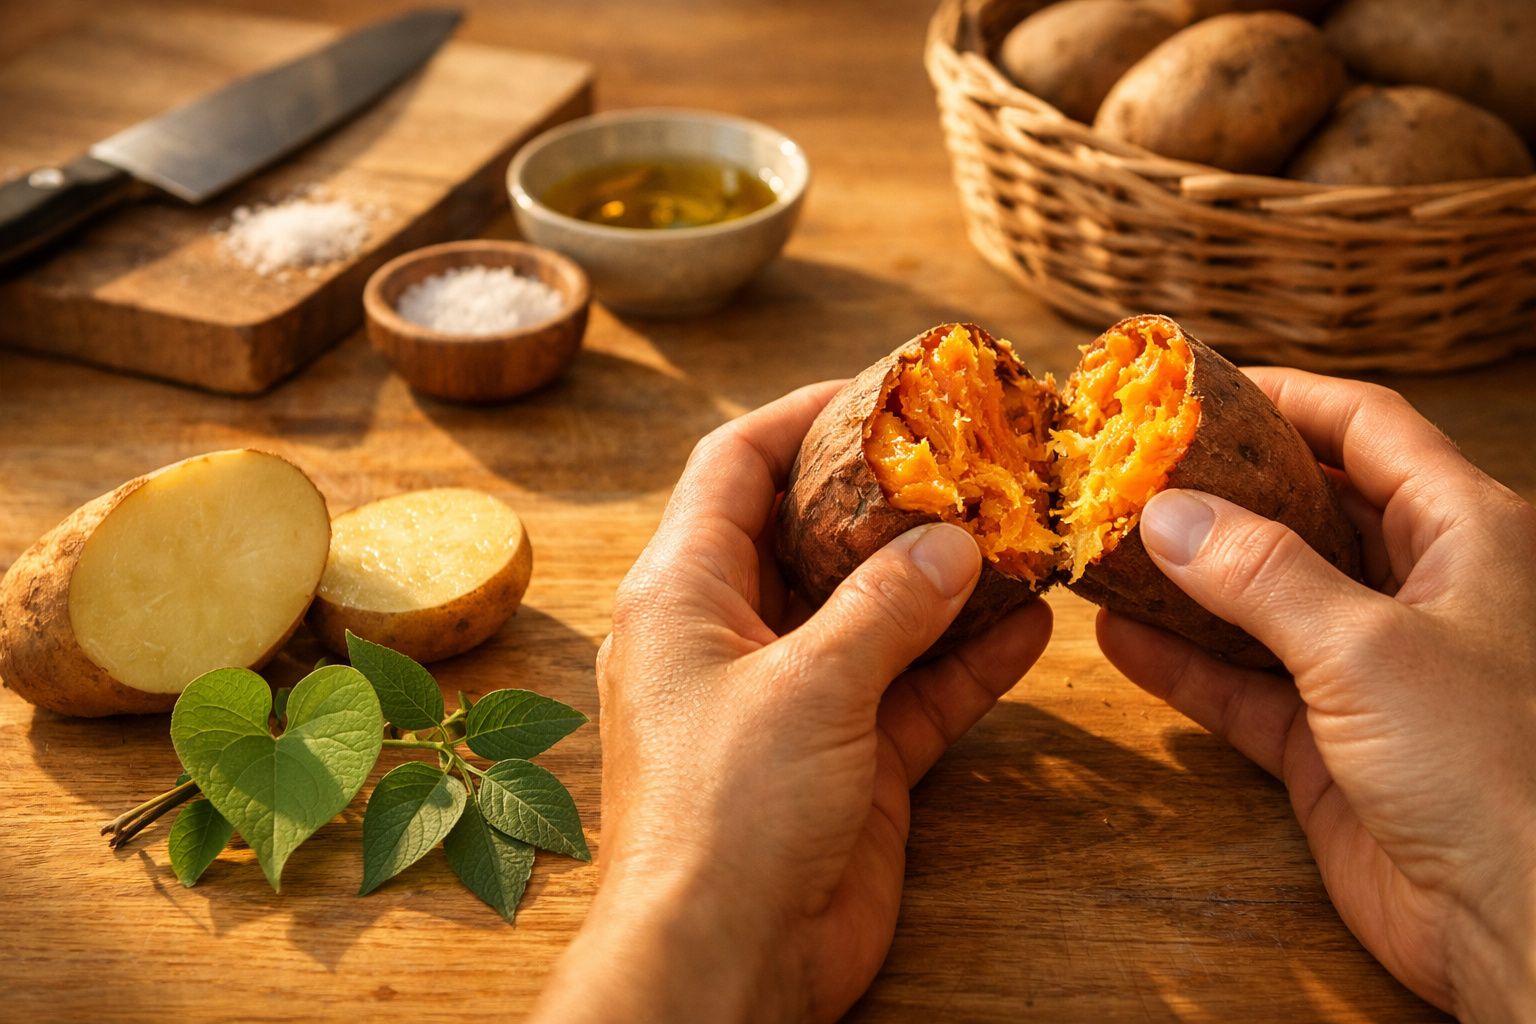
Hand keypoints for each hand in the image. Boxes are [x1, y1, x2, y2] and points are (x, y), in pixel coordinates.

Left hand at [530, 383, 1051, 1023]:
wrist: (724, 966)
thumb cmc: (727, 815)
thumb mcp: (807, 687)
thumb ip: (886, 606)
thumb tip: (952, 543)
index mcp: (683, 594)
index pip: (736, 466)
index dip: (804, 415)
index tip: (885, 387)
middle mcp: (733, 635)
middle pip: (816, 532)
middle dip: (894, 495)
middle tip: (973, 456)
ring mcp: (793, 698)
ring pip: (877, 612)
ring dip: (944, 577)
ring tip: (1021, 529)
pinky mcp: (845, 759)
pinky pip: (912, 688)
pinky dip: (964, 659)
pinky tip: (1031, 624)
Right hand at [1098, 369, 1535, 1021]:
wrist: (1521, 926)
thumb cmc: (1494, 764)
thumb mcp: (1369, 647)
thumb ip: (1259, 577)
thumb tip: (1164, 515)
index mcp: (1465, 534)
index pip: (1368, 428)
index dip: (1285, 396)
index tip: (1197, 385)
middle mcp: (1418, 589)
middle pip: (1304, 509)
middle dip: (1220, 489)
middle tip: (1131, 467)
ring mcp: (1369, 667)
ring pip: (1263, 598)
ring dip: (1188, 578)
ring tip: (1106, 546)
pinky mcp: (1329, 739)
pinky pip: (1242, 682)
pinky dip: (1183, 663)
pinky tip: (1118, 640)